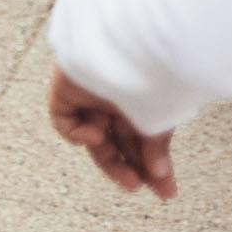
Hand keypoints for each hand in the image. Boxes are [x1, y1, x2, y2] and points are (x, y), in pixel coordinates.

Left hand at [48, 65, 175, 198]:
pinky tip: (97, 134)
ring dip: (111, 162)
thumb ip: (156, 146)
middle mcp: (112, 93)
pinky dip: (78, 134)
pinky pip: (65, 122)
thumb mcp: (158, 115)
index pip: (140, 135)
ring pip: (95, 139)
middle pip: (119, 140)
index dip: (152, 165)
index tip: (167, 192)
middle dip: (133, 167)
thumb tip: (161, 175)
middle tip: (144, 188)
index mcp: (136, 94)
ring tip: (131, 180)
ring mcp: (88, 92)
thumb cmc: (148, 71)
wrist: (124, 39)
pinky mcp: (65, 89)